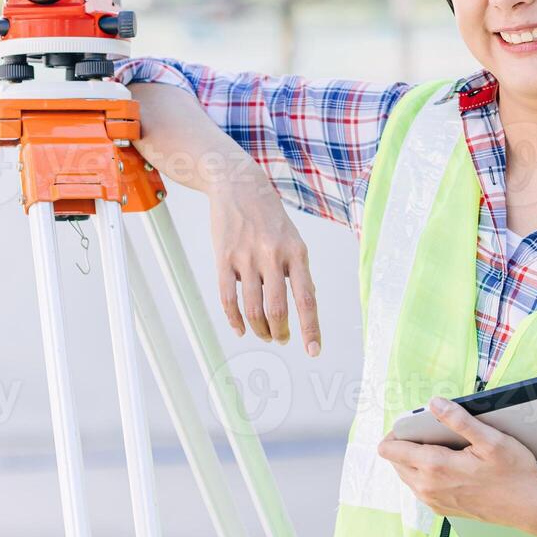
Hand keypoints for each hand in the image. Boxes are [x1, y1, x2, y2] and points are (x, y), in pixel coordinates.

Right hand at [208, 179, 321, 355]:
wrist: (238, 185)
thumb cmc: (269, 218)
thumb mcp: (293, 239)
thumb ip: (297, 271)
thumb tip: (304, 308)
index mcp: (297, 252)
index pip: (307, 298)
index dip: (311, 328)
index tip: (313, 351)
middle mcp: (273, 255)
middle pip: (277, 309)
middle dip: (280, 332)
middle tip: (281, 339)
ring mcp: (246, 257)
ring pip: (252, 308)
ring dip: (259, 329)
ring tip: (264, 334)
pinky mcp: (224, 258)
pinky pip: (228, 298)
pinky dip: (234, 320)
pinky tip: (240, 329)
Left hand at [376, 397, 536, 526]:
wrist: (528, 508)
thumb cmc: (514, 474)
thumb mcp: (491, 440)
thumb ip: (459, 420)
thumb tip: (435, 403)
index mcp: (435, 467)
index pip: (389, 450)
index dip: (396, 432)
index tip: (412, 424)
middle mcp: (427, 487)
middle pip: (394, 461)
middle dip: (406, 444)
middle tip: (432, 434)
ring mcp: (433, 501)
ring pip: (406, 475)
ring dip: (415, 460)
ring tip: (442, 448)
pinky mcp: (441, 508)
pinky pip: (420, 487)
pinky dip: (426, 474)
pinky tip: (449, 466)